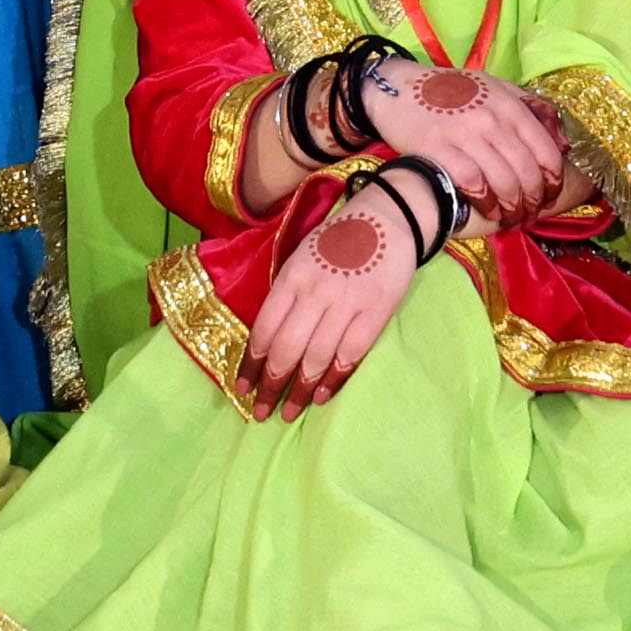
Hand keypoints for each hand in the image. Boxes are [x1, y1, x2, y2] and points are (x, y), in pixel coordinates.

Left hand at [232, 180, 424, 415]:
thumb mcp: (301, 258)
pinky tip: (321, 396)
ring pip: (316, 357)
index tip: (241, 388)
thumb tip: (267, 343)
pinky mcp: (376, 310)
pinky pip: (350, 353)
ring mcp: (346, 302)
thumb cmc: (339, 240)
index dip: (250, 364)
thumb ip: (286, 295)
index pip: (264, 329)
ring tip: (289, 413)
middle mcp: (314, 291)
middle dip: (270, 386)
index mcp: (291, 277)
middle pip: (286, 349)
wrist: (389, 217)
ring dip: (300, 391)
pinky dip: (334, 378)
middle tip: (260, 413)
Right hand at [367, 62, 572, 222]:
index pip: (545, 151)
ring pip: (503, 182)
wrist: (398, 89)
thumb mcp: (495, 88)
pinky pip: (473, 185)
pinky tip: (487, 213)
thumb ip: (531, 109)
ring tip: (510, 219)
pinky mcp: (439, 148)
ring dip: (511, 209)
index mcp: (509, 105)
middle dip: (532, 202)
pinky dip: (486, 204)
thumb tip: (564, 143)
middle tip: (529, 215)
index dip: (552, 182)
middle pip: (526, 172)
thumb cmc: (451, 92)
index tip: (549, 198)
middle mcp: (491, 119)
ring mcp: (465, 134)